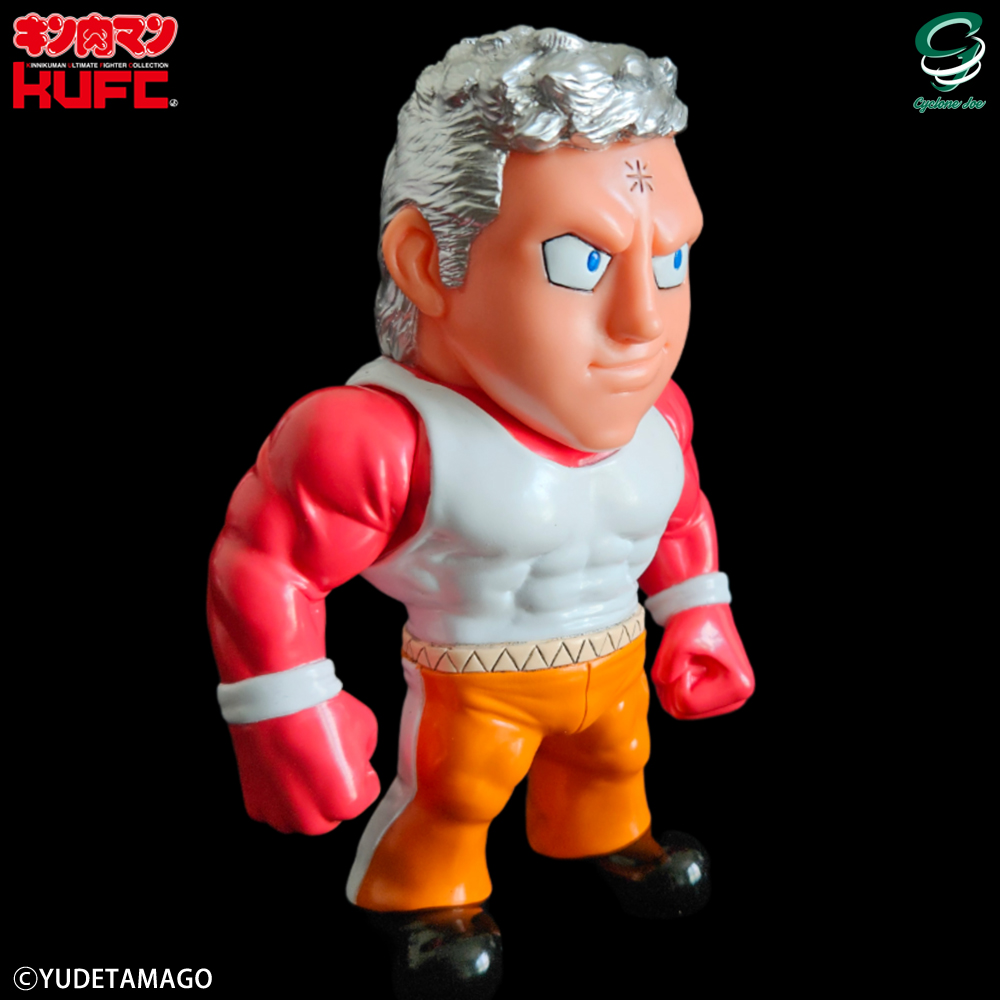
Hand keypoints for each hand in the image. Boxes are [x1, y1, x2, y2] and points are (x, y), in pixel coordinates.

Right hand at [228, 692, 379, 833]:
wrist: (275, 699)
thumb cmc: (320, 712)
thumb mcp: (366, 728)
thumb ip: (364, 756)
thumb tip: (354, 763)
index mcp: (346, 803)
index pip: (366, 794)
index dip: (361, 771)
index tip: (347, 754)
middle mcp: (313, 821)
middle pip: (332, 811)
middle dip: (332, 790)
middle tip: (323, 759)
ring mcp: (282, 816)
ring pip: (303, 815)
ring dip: (305, 796)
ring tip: (301, 761)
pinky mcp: (256, 807)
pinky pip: (276, 808)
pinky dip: (279, 792)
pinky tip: (281, 765)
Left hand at [651, 604, 754, 719]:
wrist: (700, 609)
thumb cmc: (694, 622)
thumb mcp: (677, 644)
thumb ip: (665, 671)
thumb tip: (664, 686)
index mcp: (739, 686)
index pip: (689, 704)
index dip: (677, 681)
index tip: (688, 659)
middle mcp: (738, 698)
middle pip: (685, 712)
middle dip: (673, 687)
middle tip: (682, 661)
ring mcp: (728, 700)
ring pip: (681, 711)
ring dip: (672, 687)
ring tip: (683, 663)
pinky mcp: (717, 699)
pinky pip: (682, 706)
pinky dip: (674, 689)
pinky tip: (682, 669)